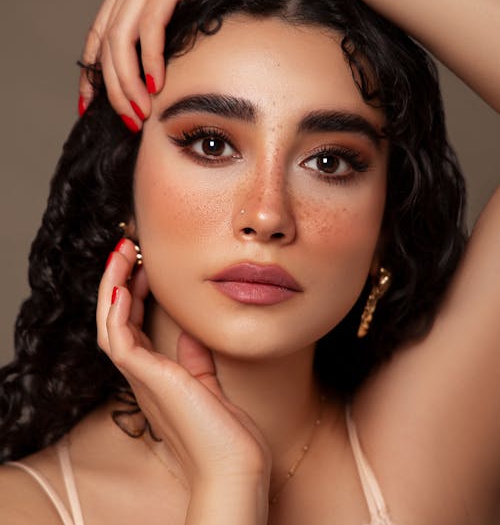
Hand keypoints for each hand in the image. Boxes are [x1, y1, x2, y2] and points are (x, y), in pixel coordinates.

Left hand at [79, 0, 274, 127]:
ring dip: (128, 83)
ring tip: (141, 112)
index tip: (92, 104)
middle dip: (112, 90)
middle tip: (128, 120)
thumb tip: (164, 57)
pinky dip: (151, 60)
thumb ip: (166, 18)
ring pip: (121, 42)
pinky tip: (158, 83)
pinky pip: (150, 28)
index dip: (91, 74)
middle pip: (106, 47)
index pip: (97, 37)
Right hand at [98, 238, 270, 493]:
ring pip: (110, 324)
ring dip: (112, 287)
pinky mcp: (148, 379)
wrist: (234, 467)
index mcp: (156, 374)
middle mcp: (143, 374)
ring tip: (122, 254)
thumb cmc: (226, 434)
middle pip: (115, 319)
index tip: (143, 266)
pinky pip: (119, 340)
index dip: (132, 293)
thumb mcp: (208, 384)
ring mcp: (142, 378)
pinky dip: (117, 311)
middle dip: (118, 281)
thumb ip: (196, 360)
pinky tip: (123, 286)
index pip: (133, 325)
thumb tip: (192, 334)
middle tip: (127, 249)